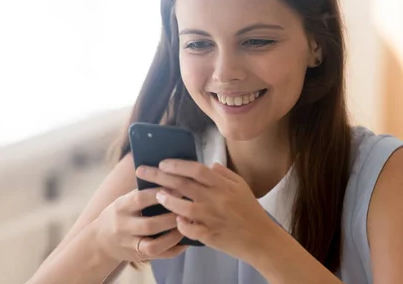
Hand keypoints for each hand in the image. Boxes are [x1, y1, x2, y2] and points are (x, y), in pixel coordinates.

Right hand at [93, 188, 188, 263]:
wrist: (100, 240)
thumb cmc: (120, 213)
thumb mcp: (124, 200)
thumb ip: (143, 192)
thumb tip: (170, 177)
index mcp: (121, 207)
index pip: (140, 199)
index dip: (160, 194)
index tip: (178, 188)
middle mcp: (123, 227)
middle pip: (149, 225)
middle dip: (170, 218)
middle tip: (188, 210)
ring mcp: (130, 244)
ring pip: (153, 245)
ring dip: (173, 236)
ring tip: (187, 225)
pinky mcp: (137, 257)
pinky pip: (158, 256)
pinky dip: (174, 249)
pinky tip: (186, 241)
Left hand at [135, 160, 278, 263]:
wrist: (260, 239)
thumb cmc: (250, 211)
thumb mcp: (241, 186)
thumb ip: (224, 174)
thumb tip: (208, 165)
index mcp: (223, 185)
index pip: (196, 169)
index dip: (177, 165)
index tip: (163, 163)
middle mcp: (216, 199)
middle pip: (182, 185)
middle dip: (159, 176)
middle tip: (142, 171)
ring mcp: (211, 218)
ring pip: (181, 207)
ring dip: (166, 200)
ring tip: (157, 195)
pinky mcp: (208, 235)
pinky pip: (187, 228)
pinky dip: (178, 222)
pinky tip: (174, 218)